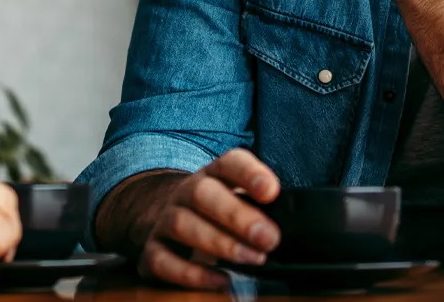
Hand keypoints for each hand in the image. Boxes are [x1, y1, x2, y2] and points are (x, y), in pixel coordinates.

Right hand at [132, 149, 282, 289]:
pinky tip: (221, 280)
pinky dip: (193, 274)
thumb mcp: (236, 198)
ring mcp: (165, 220)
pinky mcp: (152, 251)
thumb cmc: (212, 210)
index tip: (272, 192)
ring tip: (253, 259)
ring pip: (183, 225)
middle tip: (269, 238)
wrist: (160, 214)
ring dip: (221, 244)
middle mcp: (186, 193)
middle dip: (237, 216)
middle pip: (203, 194)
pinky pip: (164, 261)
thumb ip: (260, 207)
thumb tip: (291, 225)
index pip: (230, 163)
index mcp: (213, 175)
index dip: (250, 175)